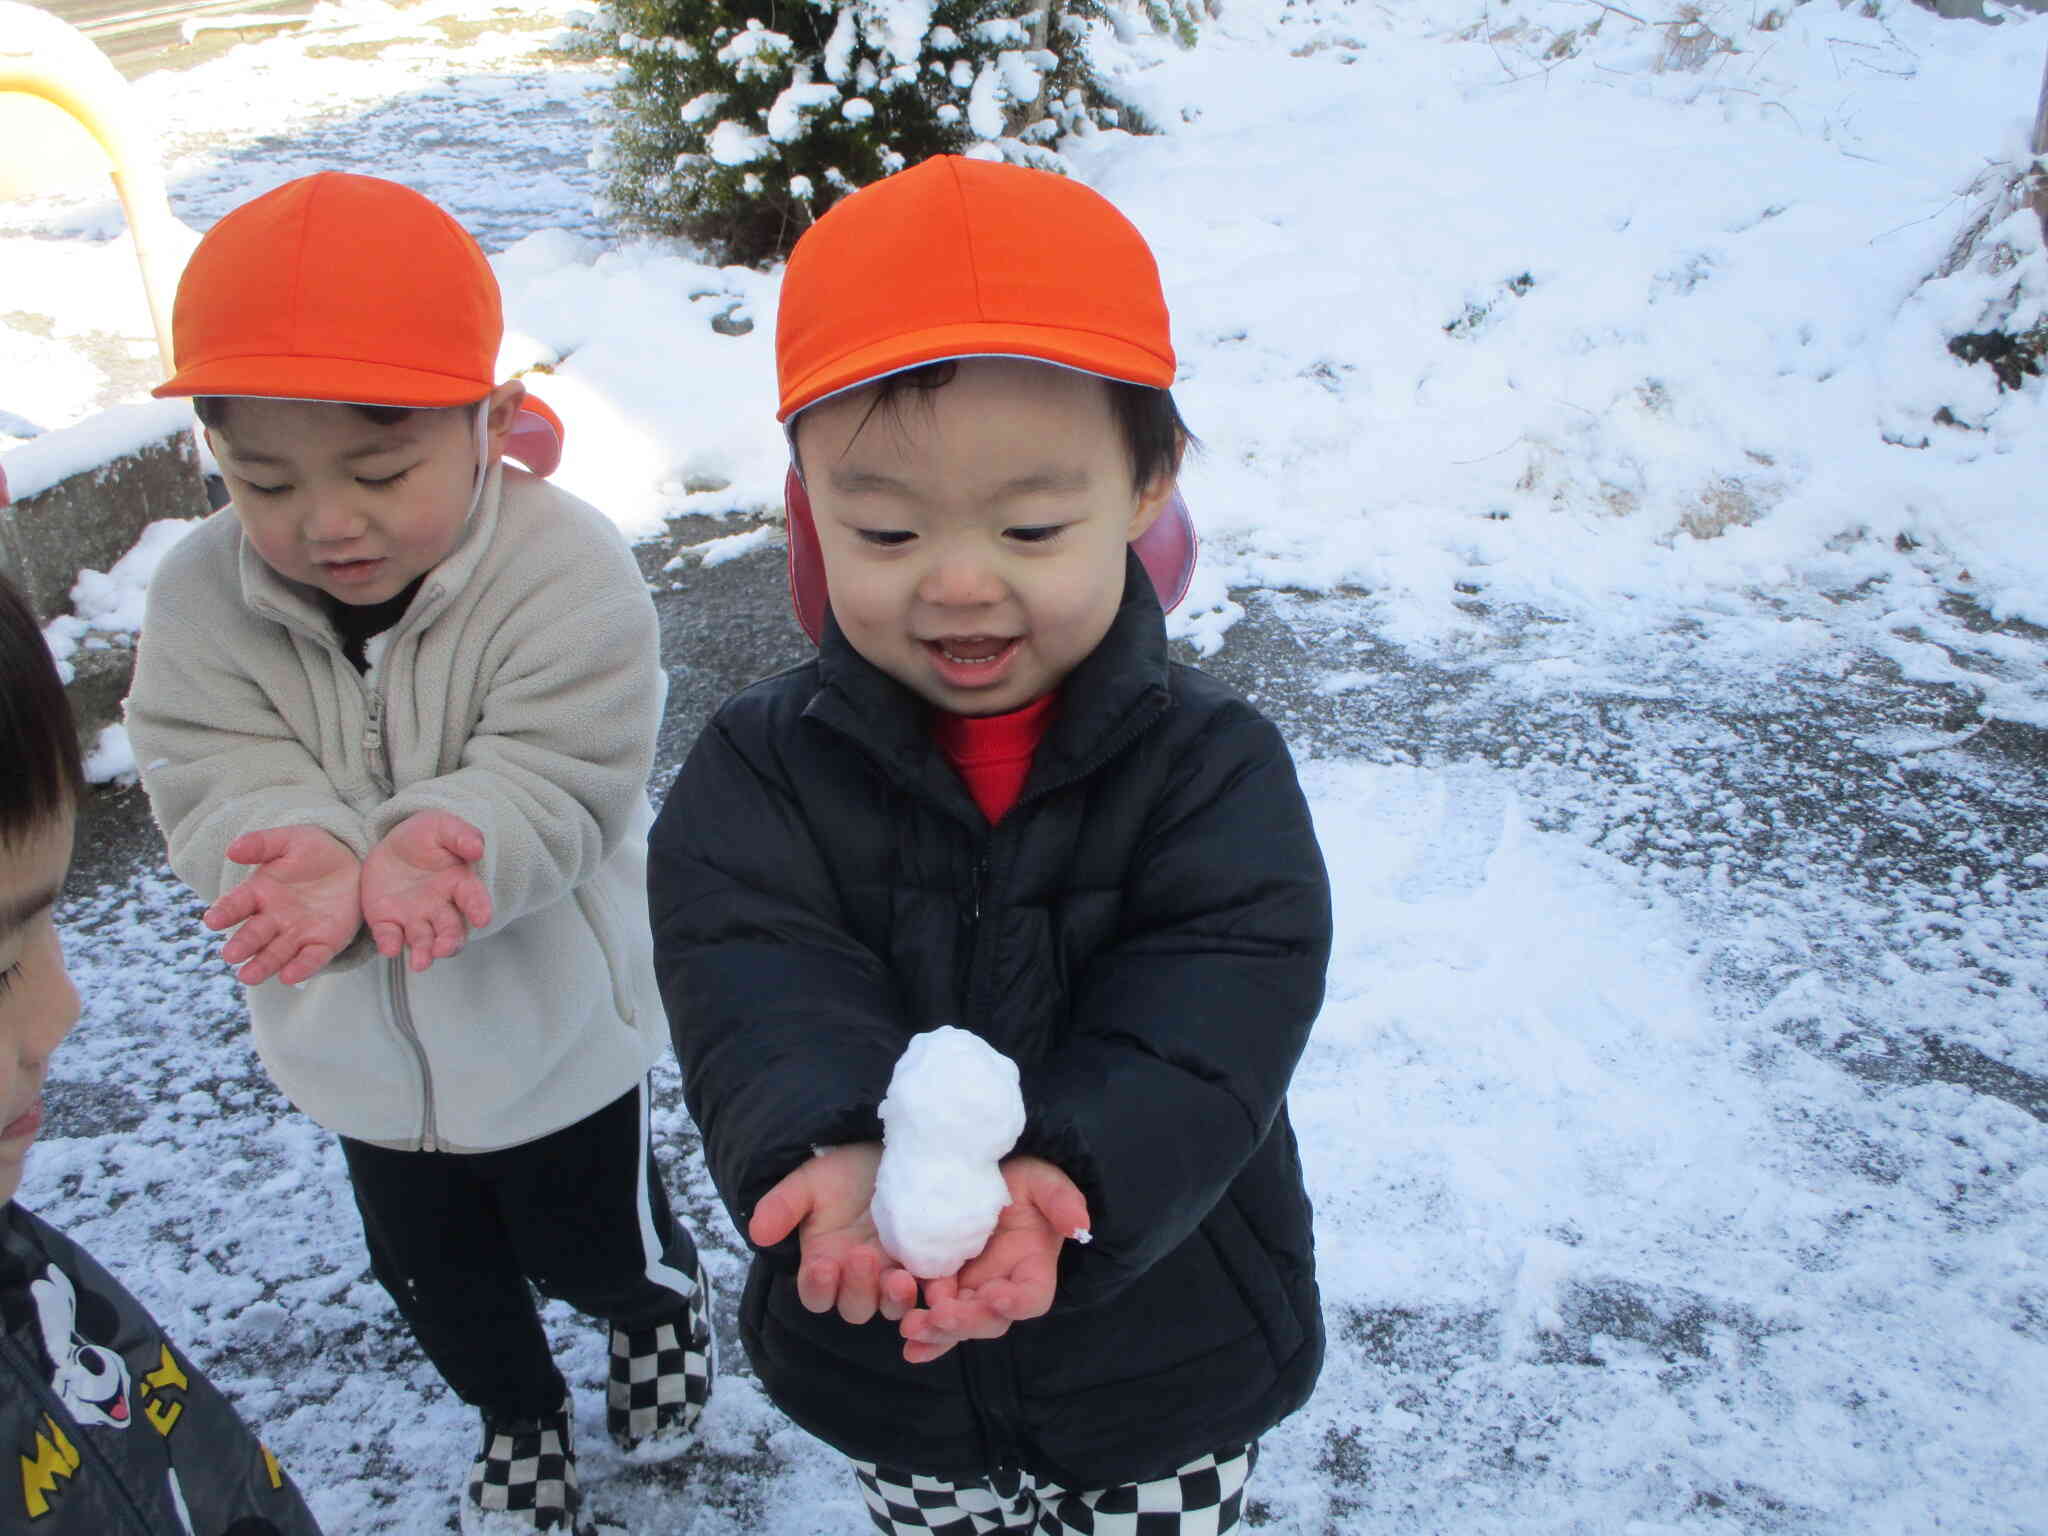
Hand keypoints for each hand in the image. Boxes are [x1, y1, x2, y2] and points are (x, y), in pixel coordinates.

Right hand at [204, 826, 362, 985]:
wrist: (352, 862)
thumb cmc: (314, 851)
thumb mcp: (290, 840)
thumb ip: (262, 844)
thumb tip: (232, 850)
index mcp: (260, 892)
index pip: (237, 904)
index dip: (224, 912)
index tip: (212, 920)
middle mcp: (274, 918)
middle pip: (254, 934)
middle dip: (242, 944)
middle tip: (230, 955)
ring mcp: (298, 932)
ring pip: (276, 952)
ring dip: (263, 965)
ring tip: (248, 976)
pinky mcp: (324, 942)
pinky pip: (312, 957)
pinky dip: (301, 968)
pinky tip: (289, 977)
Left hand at [360, 812, 491, 972]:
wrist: (389, 844)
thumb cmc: (424, 836)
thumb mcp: (441, 826)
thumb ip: (460, 835)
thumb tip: (477, 848)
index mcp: (459, 883)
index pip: (474, 899)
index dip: (480, 909)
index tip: (482, 918)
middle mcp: (440, 906)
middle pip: (450, 930)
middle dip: (449, 942)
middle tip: (443, 949)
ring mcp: (414, 917)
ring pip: (423, 940)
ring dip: (424, 953)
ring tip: (420, 963)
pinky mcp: (388, 921)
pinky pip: (390, 936)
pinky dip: (390, 944)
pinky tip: (390, 948)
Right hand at [749, 1144, 919, 1326]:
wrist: (884, 1152)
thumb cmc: (842, 1171)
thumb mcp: (809, 1183)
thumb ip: (782, 1207)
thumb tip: (757, 1232)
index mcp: (824, 1265)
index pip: (816, 1294)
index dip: (818, 1287)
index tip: (822, 1266)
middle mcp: (857, 1279)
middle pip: (855, 1307)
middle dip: (858, 1288)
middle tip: (863, 1256)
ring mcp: (892, 1274)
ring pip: (890, 1306)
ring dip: (894, 1298)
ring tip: (899, 1277)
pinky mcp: (926, 1266)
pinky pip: (930, 1290)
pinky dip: (933, 1291)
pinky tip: (935, 1282)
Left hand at [898, 1156, 1089, 1364]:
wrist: (984, 1177)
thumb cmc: (1021, 1182)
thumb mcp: (1043, 1181)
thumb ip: (1061, 1201)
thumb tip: (1080, 1225)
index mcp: (1031, 1269)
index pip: (1031, 1296)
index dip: (1017, 1302)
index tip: (996, 1295)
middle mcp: (1001, 1289)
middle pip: (990, 1320)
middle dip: (966, 1322)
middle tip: (941, 1315)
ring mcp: (970, 1292)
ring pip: (958, 1326)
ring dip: (937, 1332)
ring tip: (914, 1328)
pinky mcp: (942, 1288)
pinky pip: (934, 1318)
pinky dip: (923, 1335)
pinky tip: (908, 1345)